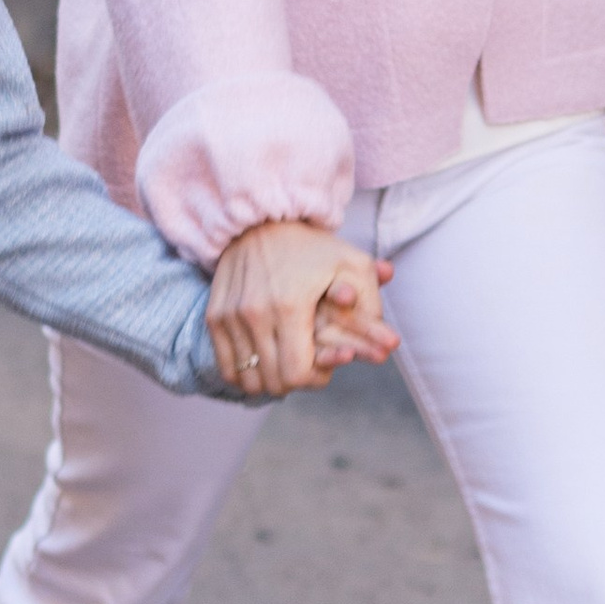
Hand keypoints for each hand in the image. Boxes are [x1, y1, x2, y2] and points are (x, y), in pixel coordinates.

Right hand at [207, 221, 398, 395]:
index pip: (297, 374)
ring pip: (247, 379)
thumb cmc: (313, 245)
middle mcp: (254, 314)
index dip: (314, 381)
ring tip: (285, 367)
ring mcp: (230, 317)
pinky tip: (261, 365)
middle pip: (273, 381)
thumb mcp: (353, 264)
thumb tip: (390, 346)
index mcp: (290, 306)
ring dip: (268, 381)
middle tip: (307, 369)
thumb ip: (372, 305)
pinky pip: (227, 366)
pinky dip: (244, 374)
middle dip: (294, 382)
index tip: (324, 370)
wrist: (260, 220)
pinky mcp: (214, 317)